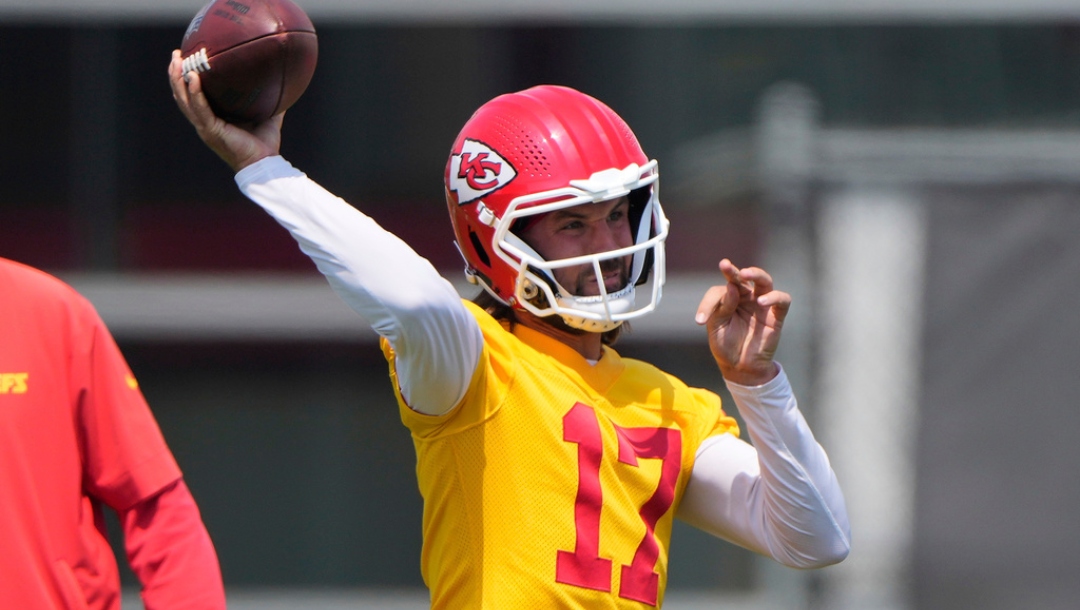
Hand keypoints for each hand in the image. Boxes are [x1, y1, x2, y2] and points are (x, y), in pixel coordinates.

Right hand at [168, 49, 281, 171]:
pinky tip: (193, 78)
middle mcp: (204, 123)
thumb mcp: (266, 116)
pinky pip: (200, 109)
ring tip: (178, 61)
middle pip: (182, 96)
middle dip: (176, 74)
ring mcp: (205, 127)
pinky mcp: (211, 131)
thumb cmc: (265, 144)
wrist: (265, 164)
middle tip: (176, 54)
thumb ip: (269, 100)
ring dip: (179, 80)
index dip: (185, 80)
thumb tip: (281, 81)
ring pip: (185, 101)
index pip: (192, 97)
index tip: (184, 60)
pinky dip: (195, 93)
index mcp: (212, 119)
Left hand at [695, 259, 789, 385]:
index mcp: (729, 299)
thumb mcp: (717, 327)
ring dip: (756, 274)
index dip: (708, 302)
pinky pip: (782, 299)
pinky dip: (774, 297)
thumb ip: (722, 307)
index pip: (720, 290)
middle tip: (724, 265)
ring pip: (764, 280)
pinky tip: (762, 301)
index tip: (700, 320)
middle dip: (733, 271)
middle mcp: (746, 297)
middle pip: (743, 277)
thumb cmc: (726, 345)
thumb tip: (732, 287)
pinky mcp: (776, 315)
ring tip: (744, 274)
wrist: (740, 367)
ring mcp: (762, 304)